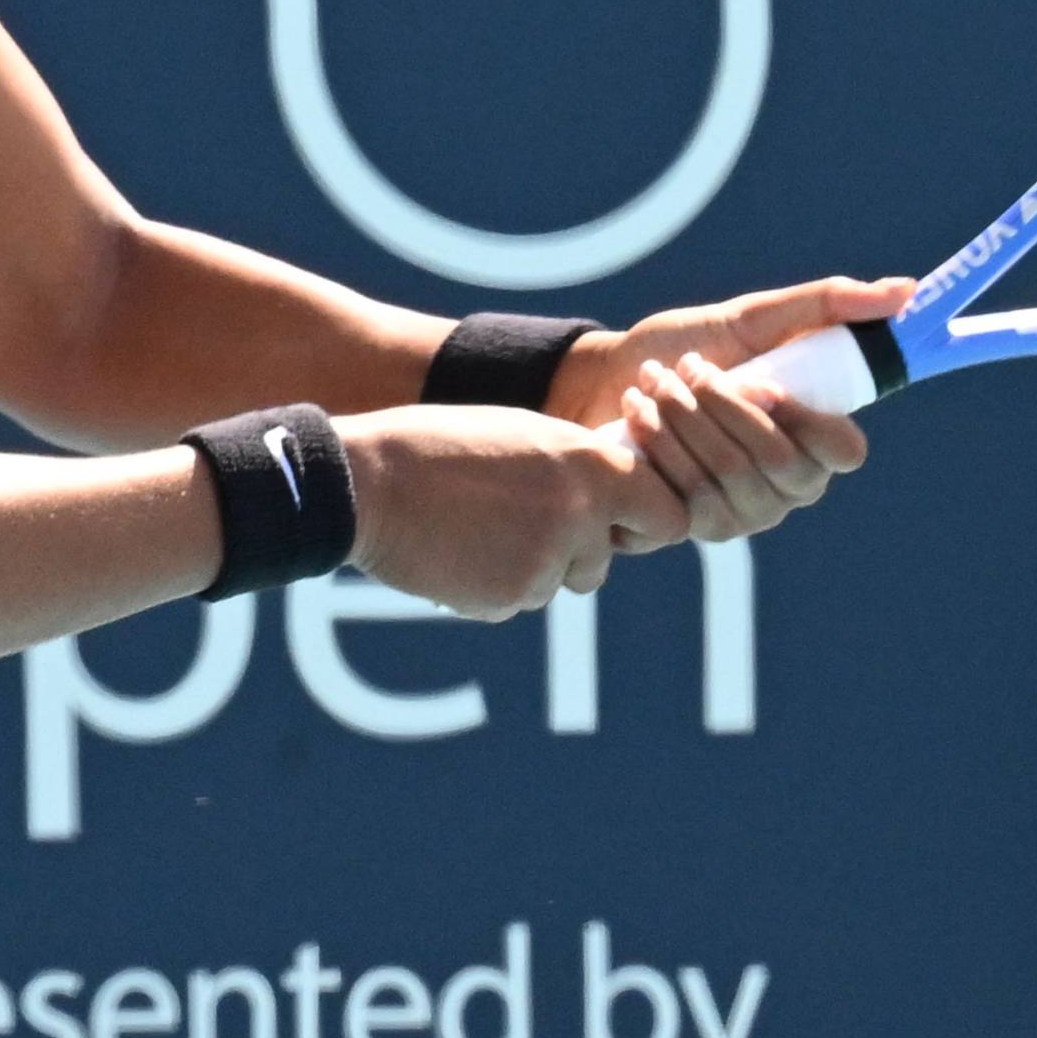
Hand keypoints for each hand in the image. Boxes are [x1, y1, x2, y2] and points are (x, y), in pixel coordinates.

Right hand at [337, 405, 694, 620]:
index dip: (648, 523)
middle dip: (572, 553)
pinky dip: (490, 585)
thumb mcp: (525, 435)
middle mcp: (580, 517)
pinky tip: (454, 549)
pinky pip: (514, 602)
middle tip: (518, 522)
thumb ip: (578, 468)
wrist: (368, 482)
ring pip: (555, 583)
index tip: (622, 523)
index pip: (669, 517)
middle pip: (602, 560)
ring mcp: (546, 563)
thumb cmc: (441, 446)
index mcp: (593, 465)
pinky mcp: (508, 599)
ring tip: (474, 526)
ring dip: (527, 568)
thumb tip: (616, 502)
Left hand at [545, 274, 917, 542]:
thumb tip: (906, 292)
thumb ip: (826, 305)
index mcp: (815, 439)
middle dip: (725, 405)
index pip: (844, 451)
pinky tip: (636, 415)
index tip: (764, 381)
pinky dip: (658, 443)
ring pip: (730, 474)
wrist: (604, 382)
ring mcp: (743, 514)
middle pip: (778, 460)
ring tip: (655, 380)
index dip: (809, 420)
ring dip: (685, 416)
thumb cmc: (687, 348)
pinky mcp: (695, 529)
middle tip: (690, 366)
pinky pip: (688, 494)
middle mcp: (789, 487)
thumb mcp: (753, 318)